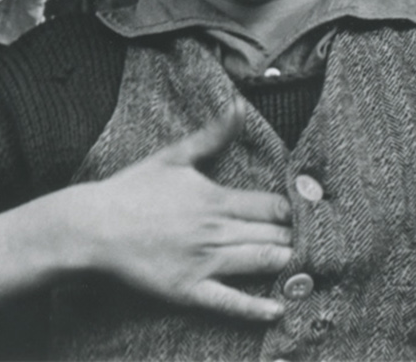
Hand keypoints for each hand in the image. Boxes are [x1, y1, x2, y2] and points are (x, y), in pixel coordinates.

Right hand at [75, 102, 293, 320]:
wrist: (92, 227)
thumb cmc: (131, 190)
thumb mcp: (173, 155)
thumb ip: (213, 134)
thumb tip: (239, 105)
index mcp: (217, 198)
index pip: (273, 205)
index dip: (297, 210)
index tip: (314, 213)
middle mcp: (216, 230)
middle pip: (273, 234)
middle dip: (299, 237)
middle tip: (323, 243)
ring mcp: (203, 262)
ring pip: (260, 261)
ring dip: (289, 263)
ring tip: (311, 267)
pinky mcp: (187, 290)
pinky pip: (228, 301)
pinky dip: (256, 308)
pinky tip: (279, 310)